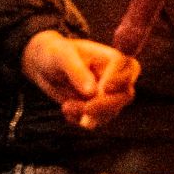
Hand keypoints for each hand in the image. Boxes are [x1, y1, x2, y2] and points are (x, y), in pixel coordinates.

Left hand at [21, 31, 138, 129]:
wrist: (43, 65)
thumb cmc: (55, 52)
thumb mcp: (62, 56)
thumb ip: (77, 71)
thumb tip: (92, 92)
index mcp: (111, 58)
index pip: (129, 68)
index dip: (120, 79)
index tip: (104, 87)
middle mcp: (114, 77)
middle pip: (126, 95)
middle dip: (106, 105)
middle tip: (86, 109)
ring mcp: (107, 95)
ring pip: (111, 112)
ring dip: (88, 114)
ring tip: (66, 107)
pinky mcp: (96, 109)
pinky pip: (96, 121)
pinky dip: (80, 120)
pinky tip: (67, 110)